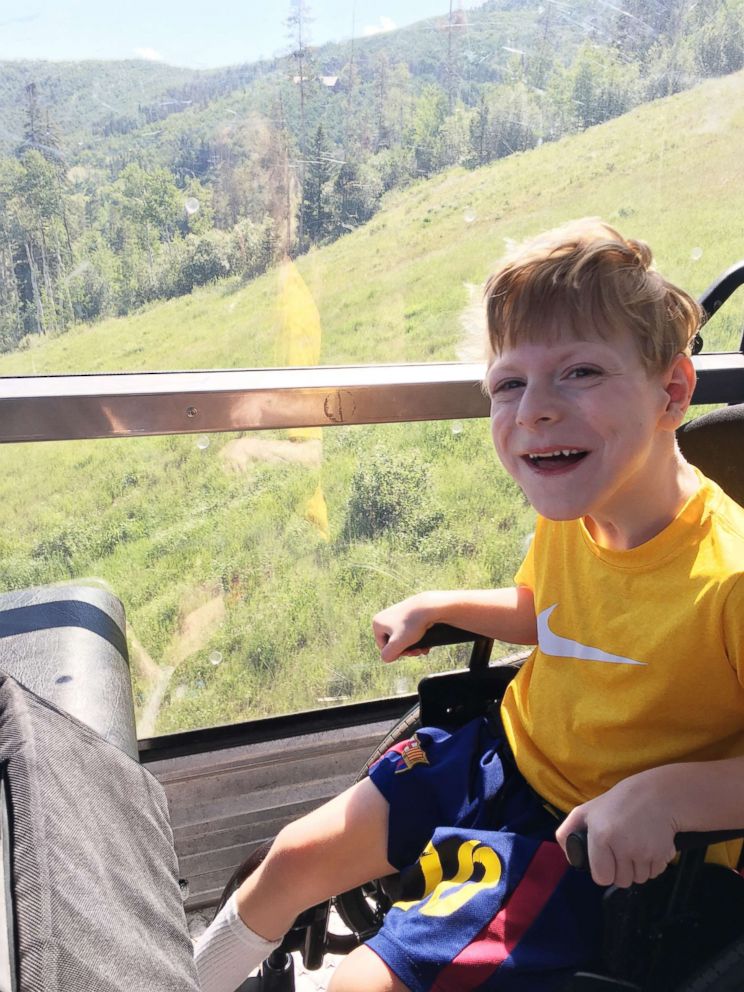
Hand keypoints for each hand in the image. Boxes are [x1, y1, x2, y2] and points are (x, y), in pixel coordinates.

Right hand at [372, 595, 432, 661]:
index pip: (383, 647)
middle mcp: (384, 618)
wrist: (429, 607)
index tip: (408, 652)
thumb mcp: (398, 643)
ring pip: (402, 638)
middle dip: (406, 650)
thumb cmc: (412, 624)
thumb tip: (385, 658)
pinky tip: (424, 644)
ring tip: (421, 649)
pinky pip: (409, 632)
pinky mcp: (406, 615)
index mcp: (377, 623)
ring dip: (412, 646)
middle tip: (417, 651)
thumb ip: (388, 654)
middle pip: (393, 643)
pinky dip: (416, 639)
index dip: (396, 653)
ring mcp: (396, 616)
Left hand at [555, 770, 677, 887]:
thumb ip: (567, 831)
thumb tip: (569, 856)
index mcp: (601, 835)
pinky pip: (655, 873)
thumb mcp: (586, 810)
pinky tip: (647, 848)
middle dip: (620, 871)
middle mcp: (622, 846)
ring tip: (634, 849)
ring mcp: (644, 852)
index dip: (602, 871)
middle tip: (620, 853)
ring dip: (636, 870)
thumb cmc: (619, 802)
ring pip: (639, 879)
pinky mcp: (662, 854)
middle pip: (621, 881)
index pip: (601, 877)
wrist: (657, 794)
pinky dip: (651, 866)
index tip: (605, 861)